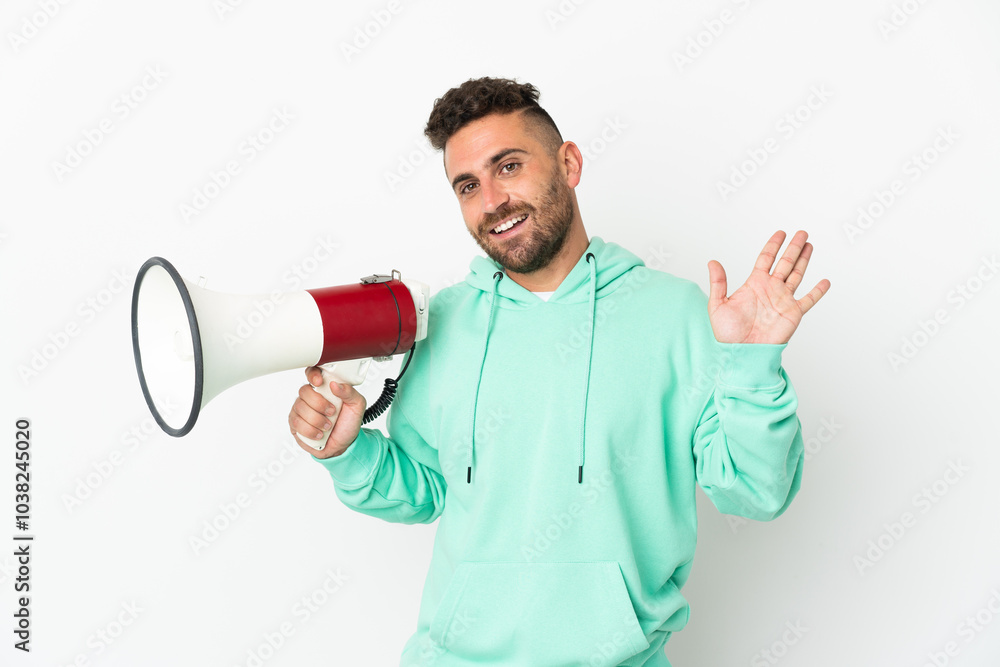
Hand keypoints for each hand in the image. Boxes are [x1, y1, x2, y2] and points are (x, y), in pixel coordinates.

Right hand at [289, 366, 366, 458]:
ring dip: (317, 420)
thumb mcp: (357, 406)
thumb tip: (336, 384)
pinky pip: (296, 423)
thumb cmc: (348, 423)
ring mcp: (301, 410)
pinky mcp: (295, 424)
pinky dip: (311, 431)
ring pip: (300, 408)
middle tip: (331, 412)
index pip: (312, 373)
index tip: (319, 382)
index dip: (313, 375)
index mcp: (325, 388)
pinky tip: (319, 433)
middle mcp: (310, 397)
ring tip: (328, 426)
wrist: (343, 445)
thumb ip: (350, 392)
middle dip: (319, 404)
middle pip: (304, 391)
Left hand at [707, 230, 829, 344]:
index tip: (780, 233)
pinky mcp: (793, 313)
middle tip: (801, 233)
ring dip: (804, 260)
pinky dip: (818, 291)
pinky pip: (808, 300)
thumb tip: (712, 262)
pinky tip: (825, 281)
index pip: (766, 259)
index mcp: (754, 284)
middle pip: (785, 262)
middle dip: (793, 247)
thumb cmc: (728, 334)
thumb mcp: (718, 305)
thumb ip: (718, 283)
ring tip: (810, 246)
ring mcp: (783, 300)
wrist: (742, 353)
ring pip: (797, 275)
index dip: (773, 245)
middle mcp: (771, 289)